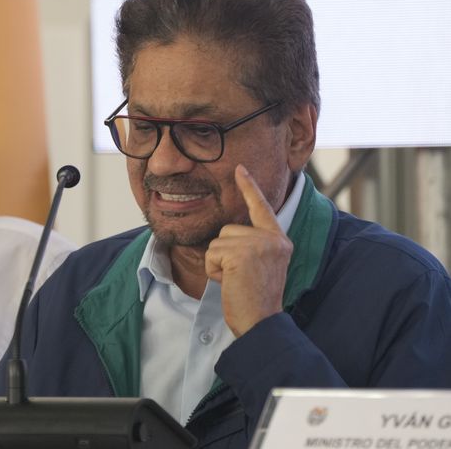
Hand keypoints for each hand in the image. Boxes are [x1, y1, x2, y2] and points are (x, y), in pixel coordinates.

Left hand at [205, 164, 292, 336]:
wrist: (261, 323)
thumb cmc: (256, 299)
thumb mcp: (260, 265)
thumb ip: (251, 245)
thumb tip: (228, 233)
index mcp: (278, 240)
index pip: (261, 208)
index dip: (249, 187)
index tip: (240, 169)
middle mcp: (272, 238)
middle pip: (228, 229)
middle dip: (224, 253)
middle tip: (240, 277)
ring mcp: (259, 244)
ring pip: (217, 241)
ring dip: (218, 263)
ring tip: (236, 281)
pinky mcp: (242, 253)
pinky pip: (212, 253)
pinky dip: (214, 271)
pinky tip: (230, 283)